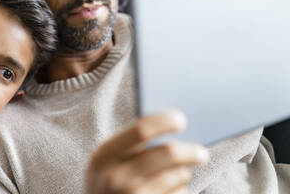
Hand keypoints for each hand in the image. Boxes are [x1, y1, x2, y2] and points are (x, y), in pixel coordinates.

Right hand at [86, 111, 208, 193]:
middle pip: (168, 153)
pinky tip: (165, 193)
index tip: (181, 119)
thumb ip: (128, 144)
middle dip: (191, 151)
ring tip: (172, 177)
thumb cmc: (106, 184)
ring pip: (179, 175)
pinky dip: (178, 191)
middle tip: (202, 152)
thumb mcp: (105, 163)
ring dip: (182, 173)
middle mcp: (117, 177)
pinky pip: (180, 193)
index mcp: (104, 156)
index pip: (140, 130)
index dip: (164, 121)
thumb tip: (170, 124)